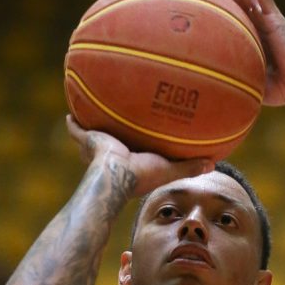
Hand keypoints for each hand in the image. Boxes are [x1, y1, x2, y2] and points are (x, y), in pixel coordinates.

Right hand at [66, 115, 212, 196]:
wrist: (115, 175)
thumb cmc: (141, 175)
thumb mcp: (169, 170)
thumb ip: (188, 167)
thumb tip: (213, 164)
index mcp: (130, 160)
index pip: (134, 150)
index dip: (137, 145)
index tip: (140, 139)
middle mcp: (112, 154)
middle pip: (112, 140)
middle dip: (112, 133)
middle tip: (115, 121)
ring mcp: (97, 147)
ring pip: (93, 134)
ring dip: (93, 124)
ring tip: (92, 110)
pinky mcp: (86, 139)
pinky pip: (77, 128)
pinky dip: (73, 121)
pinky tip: (70, 110)